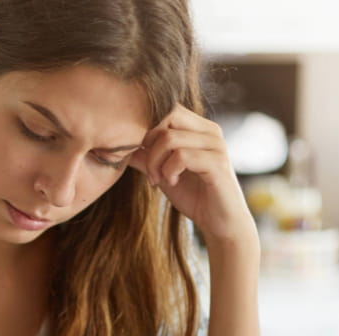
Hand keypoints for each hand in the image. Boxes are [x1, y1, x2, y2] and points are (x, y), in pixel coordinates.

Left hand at [128, 105, 256, 244]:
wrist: (220, 222)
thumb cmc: (193, 196)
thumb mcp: (162, 173)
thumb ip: (144, 157)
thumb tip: (118, 145)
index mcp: (198, 127)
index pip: (165, 109)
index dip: (145, 129)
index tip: (139, 155)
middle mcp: (209, 130)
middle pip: (166, 116)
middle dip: (148, 143)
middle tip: (148, 169)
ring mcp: (216, 145)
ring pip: (169, 139)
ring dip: (155, 163)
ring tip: (158, 180)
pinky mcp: (218, 163)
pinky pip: (181, 156)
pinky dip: (169, 171)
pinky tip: (171, 182)